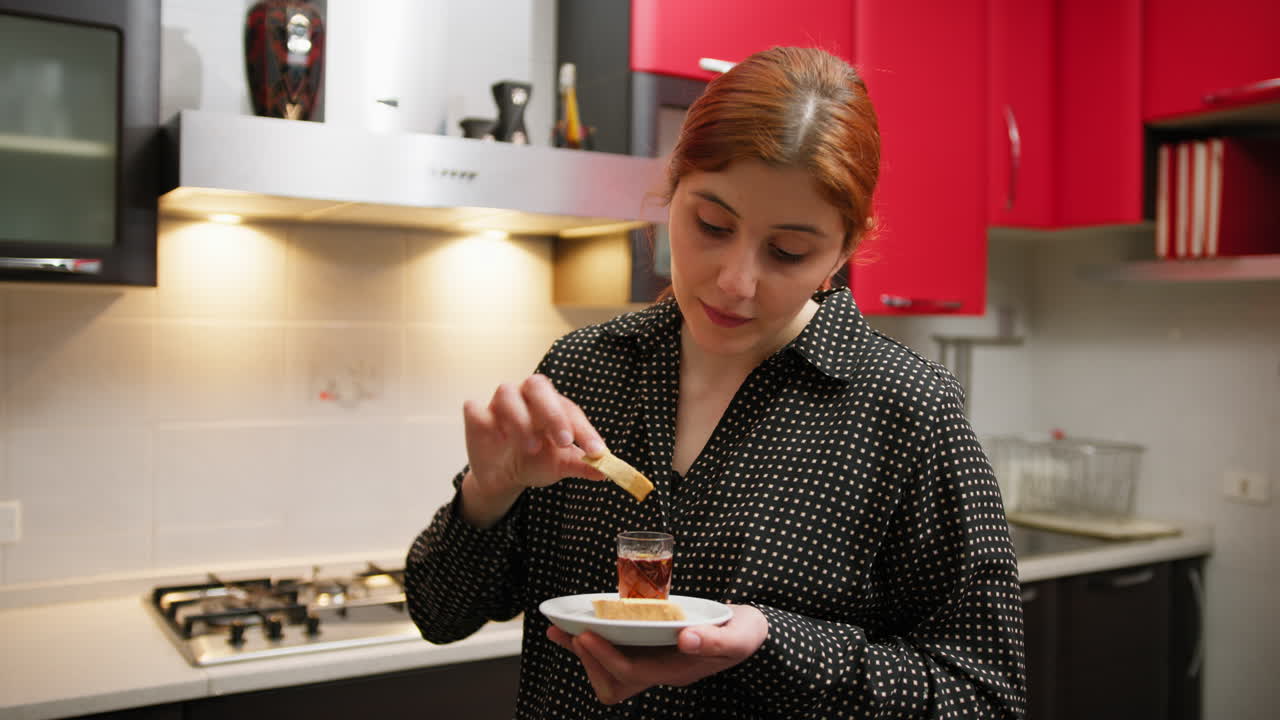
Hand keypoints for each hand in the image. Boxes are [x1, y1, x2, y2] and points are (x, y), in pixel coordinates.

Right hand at [460, 374, 606, 526]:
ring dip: (521, 420)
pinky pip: (475, 409)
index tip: (596, 451)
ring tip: (531, 447)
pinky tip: (498, 439)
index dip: (584, 430)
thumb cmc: (536, 461)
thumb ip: (582, 465)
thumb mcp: (561, 466)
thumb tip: (607, 472)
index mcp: (551, 403)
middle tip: (564, 441)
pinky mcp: (476, 417)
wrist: (504, 477)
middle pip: (537, 386)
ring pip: (506, 394)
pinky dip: (486, 420)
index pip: (570, 409)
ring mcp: (498, 404)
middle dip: (552, 413)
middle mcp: (525, 396)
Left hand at [547, 604, 767, 704]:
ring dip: (583, 654)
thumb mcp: (740, 635)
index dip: (605, 657)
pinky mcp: (650, 651)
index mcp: (678, 669)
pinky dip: (594, 644)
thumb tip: (686, 639)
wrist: (751, 633)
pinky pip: (615, 655)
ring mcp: (655, 664)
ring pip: (610, 673)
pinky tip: (581, 627)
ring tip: (560, 631)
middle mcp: (662, 672)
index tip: (586, 634)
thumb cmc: (746, 633)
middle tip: (562, 632)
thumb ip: (716, 639)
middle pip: (613, 682)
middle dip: (585, 659)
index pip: (633, 672)